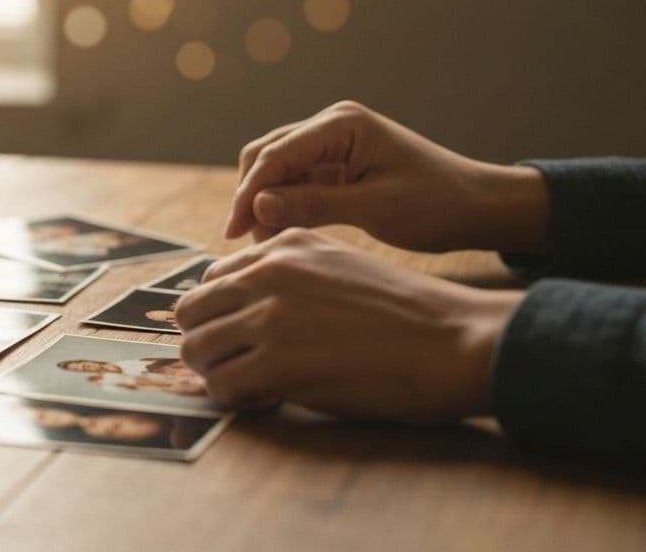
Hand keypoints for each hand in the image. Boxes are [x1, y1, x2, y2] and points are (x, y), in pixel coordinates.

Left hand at [176, 229, 522, 421]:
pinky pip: (220, 386)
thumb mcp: (343, 265)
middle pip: (190, 311)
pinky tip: (268, 400)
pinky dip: (235, 399)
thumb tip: (250, 305)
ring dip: (216, 373)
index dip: (222, 314)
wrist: (454, 341)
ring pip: (195, 348)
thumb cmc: (410, 313)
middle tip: (239, 365)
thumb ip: (293, 272)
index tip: (245, 337)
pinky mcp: (276, 363)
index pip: (213, 277)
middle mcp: (268, 272)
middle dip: (208, 341)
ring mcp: (268, 317)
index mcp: (284, 245)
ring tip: (254, 384)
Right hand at [225, 100, 550, 253]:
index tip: (233, 233)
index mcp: (342, 124)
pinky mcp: (338, 163)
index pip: (275, 155)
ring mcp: (334, 142)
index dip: (248, 194)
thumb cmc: (437, 204)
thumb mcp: (375, 208)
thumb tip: (257, 206)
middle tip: (244, 242)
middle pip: (266, 155)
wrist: (478, 206)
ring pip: (276, 168)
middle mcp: (332, 124)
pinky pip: (296, 180)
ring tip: (265, 243)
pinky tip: (284, 233)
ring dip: (265, 201)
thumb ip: (314, 204)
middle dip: (250, 196)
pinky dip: (285, 204)